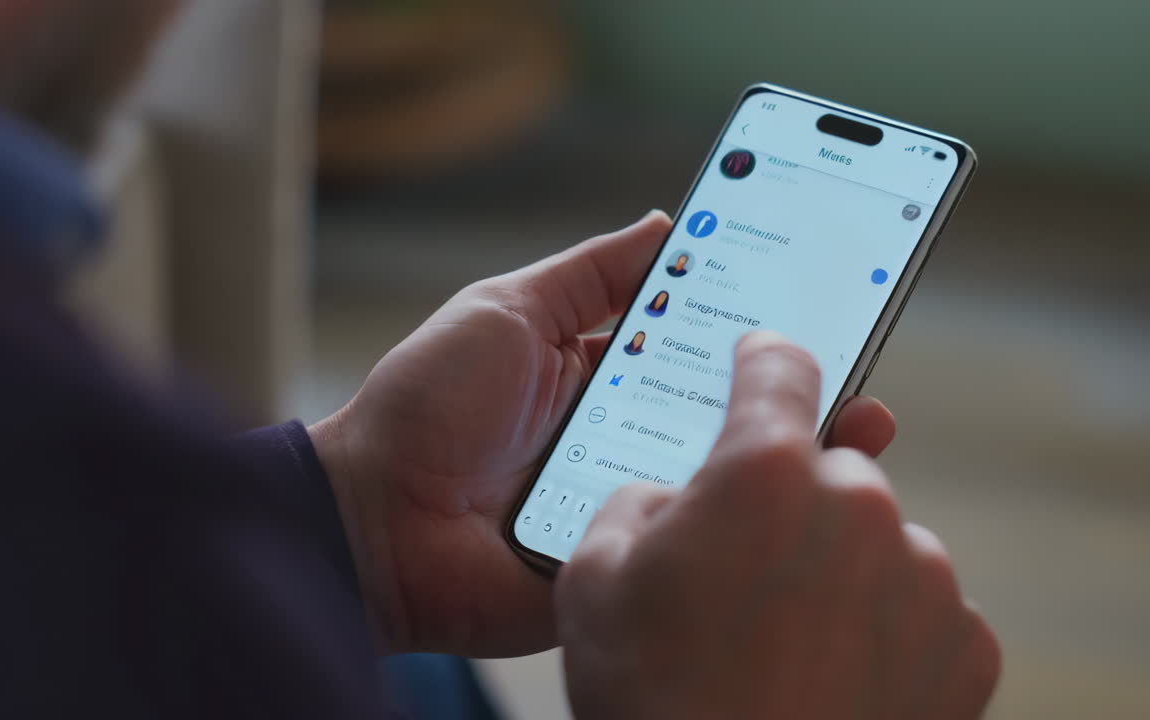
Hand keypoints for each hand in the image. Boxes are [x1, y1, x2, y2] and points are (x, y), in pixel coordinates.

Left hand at [311, 212, 897, 656]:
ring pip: (720, 474)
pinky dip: (744, 521)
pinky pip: (692, 540)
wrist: (374, 520)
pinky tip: (801, 494)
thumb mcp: (506, 310)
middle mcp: (622, 434)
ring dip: (788, 449)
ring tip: (860, 420)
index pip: (694, 342)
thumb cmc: (426, 403)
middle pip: (719, 406)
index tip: (816, 291)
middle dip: (788, 383)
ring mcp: (627, 498)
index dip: (750, 319)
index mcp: (599, 374)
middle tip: (857, 353)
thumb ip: (586, 272)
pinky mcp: (624, 557)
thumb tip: (665, 221)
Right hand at [556, 331, 999, 718]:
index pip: (779, 368)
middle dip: (788, 506)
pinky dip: (884, 627)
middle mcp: (859, 505)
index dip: (764, 359)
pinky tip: (832, 673)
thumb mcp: (591, 578)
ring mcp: (924, 575)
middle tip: (741, 576)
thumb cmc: (656, 698)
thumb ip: (637, 500)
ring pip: (876, 540)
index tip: (764, 360)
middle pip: (827, 470)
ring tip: (783, 642)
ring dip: (838, 568)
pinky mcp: (965, 644)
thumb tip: (675, 496)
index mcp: (765, 471)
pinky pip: (920, 606)